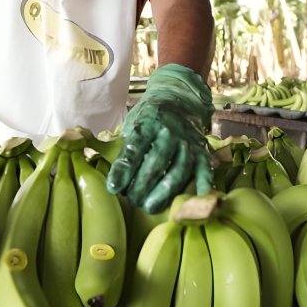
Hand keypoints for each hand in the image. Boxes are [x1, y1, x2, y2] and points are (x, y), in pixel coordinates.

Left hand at [106, 64, 214, 213]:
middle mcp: (170, 131)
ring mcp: (188, 141)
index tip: (113, 188)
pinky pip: (205, 169)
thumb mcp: (132, 123)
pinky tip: (192, 201)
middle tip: (132, 201)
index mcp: (148, 123)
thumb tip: (101, 165)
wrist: (180, 100)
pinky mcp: (203, 150)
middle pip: (157, 160)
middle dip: (143, 184)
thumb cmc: (149, 118)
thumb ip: (121, 144)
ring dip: (165, 191)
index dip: (123, 170)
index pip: (134, 148)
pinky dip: (202, 185)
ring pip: (179, 168)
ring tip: (150, 207)